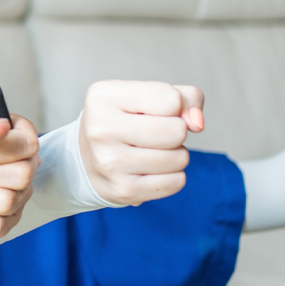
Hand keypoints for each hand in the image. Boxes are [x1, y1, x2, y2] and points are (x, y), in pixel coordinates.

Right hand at [78, 81, 204, 205]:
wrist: (87, 160)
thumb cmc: (125, 121)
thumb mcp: (147, 96)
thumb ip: (185, 97)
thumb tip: (197, 123)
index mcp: (104, 97)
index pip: (171, 100)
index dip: (175, 106)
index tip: (155, 111)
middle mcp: (101, 129)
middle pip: (176, 131)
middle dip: (176, 133)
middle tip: (155, 134)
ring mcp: (110, 162)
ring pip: (179, 159)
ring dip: (175, 155)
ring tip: (151, 152)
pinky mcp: (122, 190)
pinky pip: (176, 182)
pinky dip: (171, 176)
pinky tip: (150, 171)